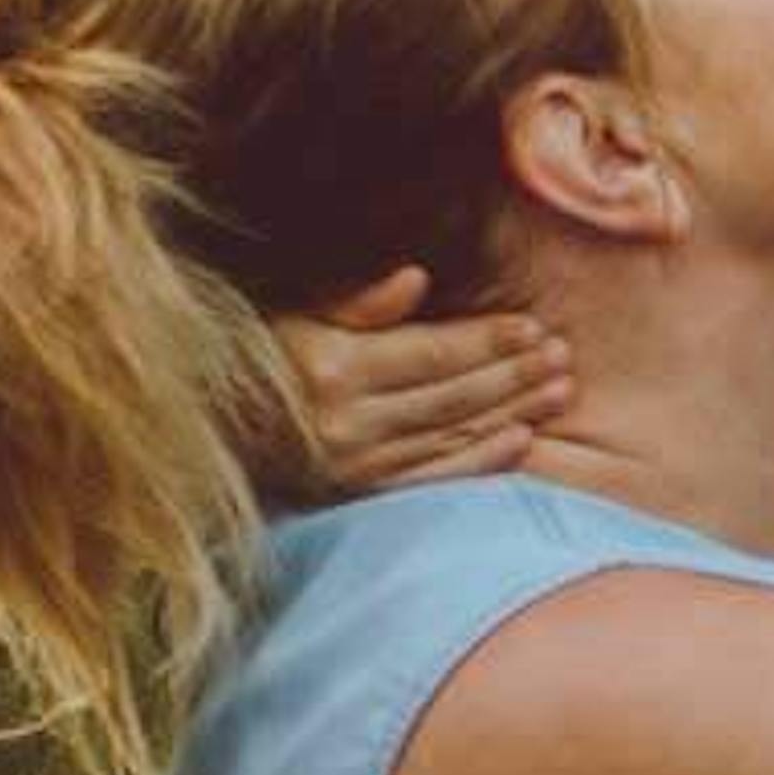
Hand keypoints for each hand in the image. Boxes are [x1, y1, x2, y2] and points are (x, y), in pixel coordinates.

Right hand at [270, 265, 572, 494]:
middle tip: (562, 357)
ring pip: (453, 433)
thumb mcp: (295, 317)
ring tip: (559, 390)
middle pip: (453, 394)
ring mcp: (356, 465)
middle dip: (514, 373)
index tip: (533, 328)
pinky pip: (434, 477)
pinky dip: (482, 459)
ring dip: (513, 411)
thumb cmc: (261, 362)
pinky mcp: (359, 497)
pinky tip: (522, 440)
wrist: (211, 435)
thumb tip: (416, 278)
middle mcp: (348, 420)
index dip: (487, 340)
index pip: (432, 352)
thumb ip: (357, 302)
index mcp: (335, 367)